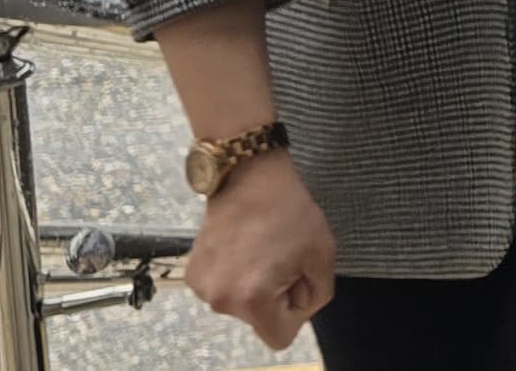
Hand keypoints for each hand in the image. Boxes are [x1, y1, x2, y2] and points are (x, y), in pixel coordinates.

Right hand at [182, 148, 334, 348]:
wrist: (250, 178)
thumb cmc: (291, 213)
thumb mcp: (322, 255)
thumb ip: (317, 294)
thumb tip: (299, 308)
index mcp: (253, 299)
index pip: (279, 337)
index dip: (296, 315)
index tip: (298, 284)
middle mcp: (220, 300)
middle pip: (259, 320)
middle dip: (276, 298)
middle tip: (282, 258)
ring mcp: (202, 288)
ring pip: (241, 306)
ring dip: (256, 287)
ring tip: (263, 250)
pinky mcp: (192, 275)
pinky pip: (224, 290)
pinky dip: (236, 277)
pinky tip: (243, 248)